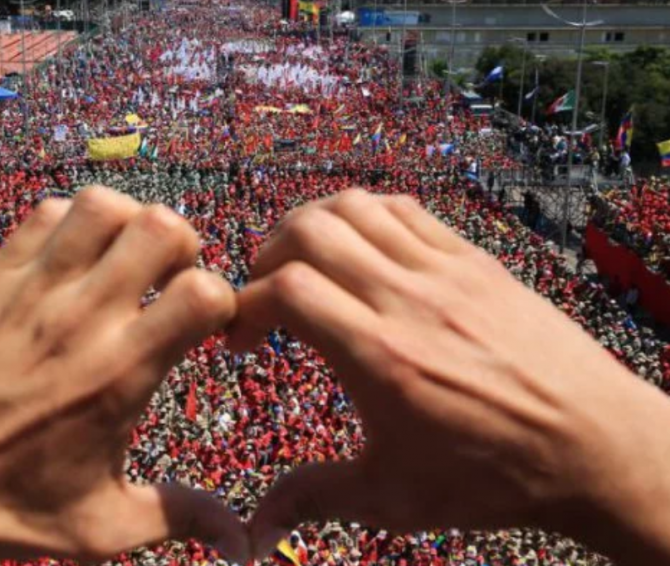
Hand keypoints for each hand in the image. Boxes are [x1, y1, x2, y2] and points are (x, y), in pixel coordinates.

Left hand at [0, 188, 247, 564]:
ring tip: (122, 260)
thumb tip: (244, 543)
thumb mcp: (100, 526)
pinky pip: (44, 216)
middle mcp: (81, 319)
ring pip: (102, 208)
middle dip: (184, 248)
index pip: (203, 293)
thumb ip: (179, 519)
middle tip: (169, 281)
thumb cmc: (2, 512)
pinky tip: (70, 264)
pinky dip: (73, 225)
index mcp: (120, 373)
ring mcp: (30, 290)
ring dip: (129, 225)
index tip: (208, 326)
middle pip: (161, 229)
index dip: (222, 300)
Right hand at [230, 190, 669, 562]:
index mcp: (380, 357)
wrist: (596, 446)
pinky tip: (362, 252)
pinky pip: (406, 211)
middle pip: (310, 231)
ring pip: (356, 207)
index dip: (244, 304)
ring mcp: (445, 272)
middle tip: (265, 294)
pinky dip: (366, 217)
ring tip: (304, 264)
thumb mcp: (394, 498)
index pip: (286, 289)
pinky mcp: (475, 260)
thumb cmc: (494, 477)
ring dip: (312, 226)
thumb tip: (253, 532)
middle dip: (266, 255)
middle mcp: (407, 300)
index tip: (240, 338)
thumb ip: (314, 498)